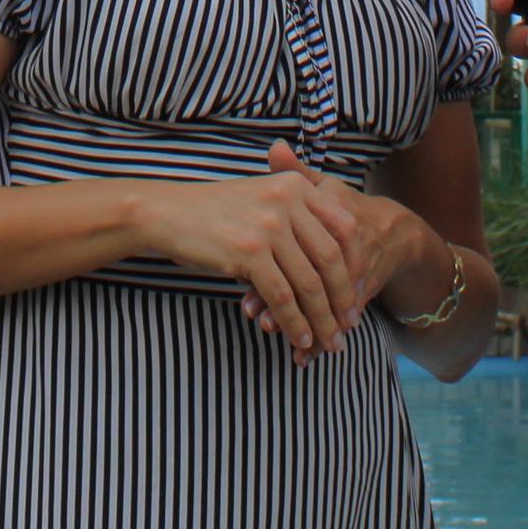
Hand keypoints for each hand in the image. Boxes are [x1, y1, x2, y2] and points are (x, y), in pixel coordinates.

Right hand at [143, 156, 371, 362]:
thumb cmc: (215, 212)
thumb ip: (297, 218)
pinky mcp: (249, 252)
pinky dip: (295, 323)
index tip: (359, 292)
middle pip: (331, 259)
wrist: (168, 213)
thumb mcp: (263, 198)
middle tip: (349, 326)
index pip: (345, 228)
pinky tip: (300, 339)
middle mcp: (288, 201)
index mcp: (297, 186)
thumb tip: (334, 267)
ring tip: (330, 342)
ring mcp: (269, 226)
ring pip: (309, 283)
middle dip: (344, 298)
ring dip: (323, 319)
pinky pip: (282, 296)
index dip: (357, 265)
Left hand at [263, 140, 428, 323]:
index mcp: (334, 217)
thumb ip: (295, 172)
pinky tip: (302, 357)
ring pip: (327, 306)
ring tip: (276, 337)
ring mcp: (356, 274)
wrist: (393, 234)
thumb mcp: (323, 188)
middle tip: (257, 318)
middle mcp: (347, 247)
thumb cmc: (345, 209)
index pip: (299, 245)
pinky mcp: (362, 296)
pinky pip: (338, 321)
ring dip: (303, 325)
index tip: (245, 278)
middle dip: (285, 303)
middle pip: (313, 281)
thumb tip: (275, 147)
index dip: (272, 264)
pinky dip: (320, 341)